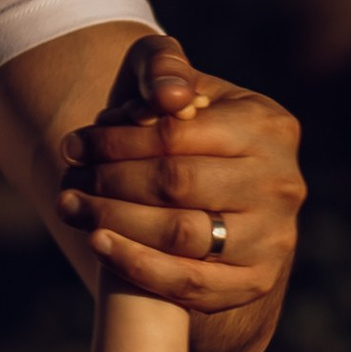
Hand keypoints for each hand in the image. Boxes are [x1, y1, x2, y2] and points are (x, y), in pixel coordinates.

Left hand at [58, 38, 305, 351]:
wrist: (228, 203)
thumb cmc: (192, 134)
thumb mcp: (181, 86)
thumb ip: (165, 69)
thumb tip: (169, 98)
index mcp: (268, 126)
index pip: (176, 133)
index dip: (117, 141)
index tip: (74, 145)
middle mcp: (280, 183)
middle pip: (176, 183)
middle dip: (110, 181)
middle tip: (69, 181)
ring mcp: (273, 237)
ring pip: (180, 234)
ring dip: (114, 221)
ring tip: (72, 207)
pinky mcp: (256, 282)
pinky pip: (189, 282)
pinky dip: (138, 265)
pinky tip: (99, 244)